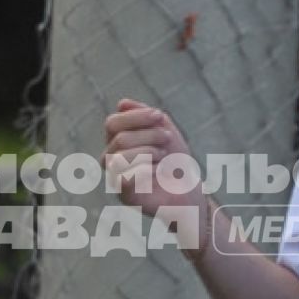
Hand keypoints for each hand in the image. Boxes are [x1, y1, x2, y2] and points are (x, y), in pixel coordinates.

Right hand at [103, 99, 205, 216]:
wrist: (188, 187)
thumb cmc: (174, 158)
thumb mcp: (162, 129)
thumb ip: (143, 115)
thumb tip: (122, 103)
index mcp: (116, 141)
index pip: (112, 123)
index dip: (135, 116)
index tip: (159, 116)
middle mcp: (110, 158)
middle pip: (119, 138)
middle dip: (149, 135)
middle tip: (167, 139)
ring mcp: (114, 177)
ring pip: (120, 157)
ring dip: (148, 152)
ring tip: (163, 157)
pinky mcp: (123, 195)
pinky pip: (125, 177)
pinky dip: (147, 171)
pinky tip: (158, 172)